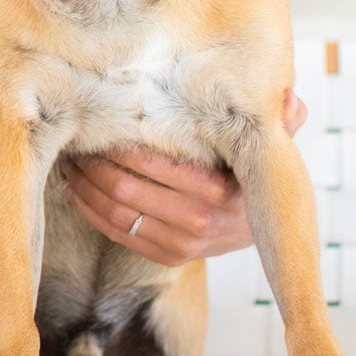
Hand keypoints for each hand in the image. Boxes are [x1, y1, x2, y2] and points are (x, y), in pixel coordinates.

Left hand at [59, 89, 307, 266]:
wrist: (259, 226)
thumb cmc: (253, 171)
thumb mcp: (272, 145)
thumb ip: (284, 119)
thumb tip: (288, 97)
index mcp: (222, 191)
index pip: (159, 165)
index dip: (120, 146)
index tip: (96, 122)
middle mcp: (200, 221)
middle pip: (129, 189)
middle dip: (93, 163)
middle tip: (71, 139)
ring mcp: (182, 245)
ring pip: (118, 211)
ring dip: (85, 186)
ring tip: (68, 160)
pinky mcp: (167, 257)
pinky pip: (117, 233)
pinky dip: (89, 210)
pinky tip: (72, 189)